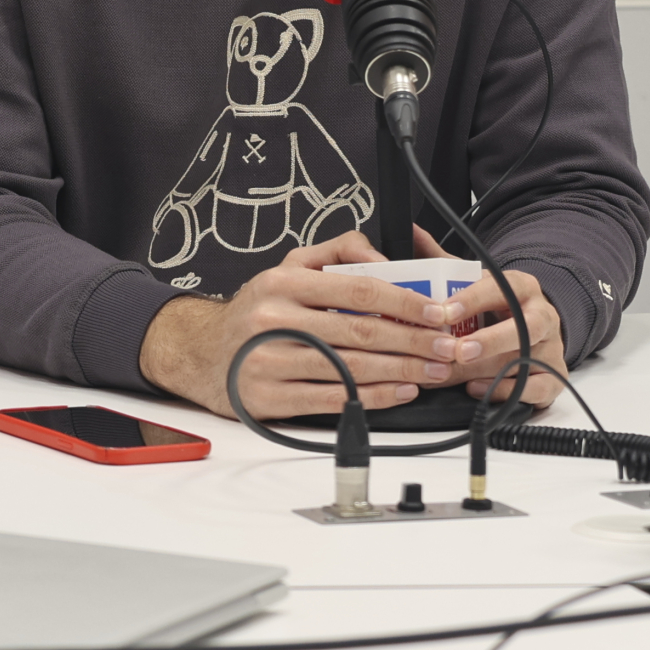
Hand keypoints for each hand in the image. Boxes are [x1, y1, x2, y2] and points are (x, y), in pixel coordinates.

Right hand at [140, 231, 490, 418]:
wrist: (202, 354)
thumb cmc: (256, 310)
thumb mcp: (288, 266)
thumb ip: (337, 250)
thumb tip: (384, 258)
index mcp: (283, 283)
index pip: (358, 289)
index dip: (404, 302)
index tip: (437, 311)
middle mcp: (273, 320)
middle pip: (361, 332)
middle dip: (414, 341)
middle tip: (447, 346)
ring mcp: (269, 362)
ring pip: (351, 368)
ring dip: (402, 372)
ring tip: (433, 370)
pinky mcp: (269, 398)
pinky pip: (333, 400)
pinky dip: (373, 397)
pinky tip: (400, 392)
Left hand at [411, 227, 563, 406]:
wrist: (535, 327)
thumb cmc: (495, 306)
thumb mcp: (472, 283)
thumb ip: (442, 262)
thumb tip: (411, 232)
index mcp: (520, 286)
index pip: (500, 288)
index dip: (472, 300)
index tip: (444, 311)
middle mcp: (541, 314)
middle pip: (524, 327)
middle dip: (490, 340)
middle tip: (459, 350)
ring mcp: (551, 346)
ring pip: (527, 360)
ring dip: (491, 371)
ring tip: (460, 376)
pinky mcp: (553, 376)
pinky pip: (537, 387)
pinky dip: (507, 391)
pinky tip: (479, 389)